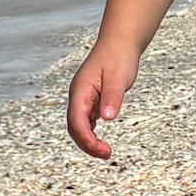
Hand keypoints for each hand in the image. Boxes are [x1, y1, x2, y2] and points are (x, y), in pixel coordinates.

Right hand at [66, 41, 139, 158]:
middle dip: (86, 143)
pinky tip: (100, 140)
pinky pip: (85, 120)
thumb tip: (107, 118)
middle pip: (74, 126)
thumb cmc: (119, 56)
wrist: (120, 42)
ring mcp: (83, 97)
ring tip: (105, 151)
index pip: (76, 119)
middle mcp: (78, 94)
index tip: (99, 149)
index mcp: (81, 88)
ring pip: (79, 125)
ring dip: (88, 140)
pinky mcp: (90, 98)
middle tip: (106, 153)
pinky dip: (91, 132)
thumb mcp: (118, 76)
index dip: (85, 137)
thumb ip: (112, 96)